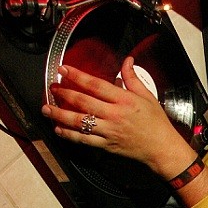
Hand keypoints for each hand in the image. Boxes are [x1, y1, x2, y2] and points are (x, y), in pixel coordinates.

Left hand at [41, 56, 195, 178]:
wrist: (160, 147)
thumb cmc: (155, 122)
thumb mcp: (147, 96)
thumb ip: (133, 78)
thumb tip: (127, 61)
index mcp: (124, 100)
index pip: (96, 85)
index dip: (78, 76)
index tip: (64, 70)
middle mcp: (114, 115)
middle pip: (83, 102)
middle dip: (64, 93)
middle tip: (53, 88)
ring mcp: (108, 131)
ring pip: (79, 122)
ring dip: (60, 114)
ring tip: (46, 108)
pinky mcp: (105, 145)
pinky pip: (83, 139)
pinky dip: (69, 134)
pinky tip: (59, 129)